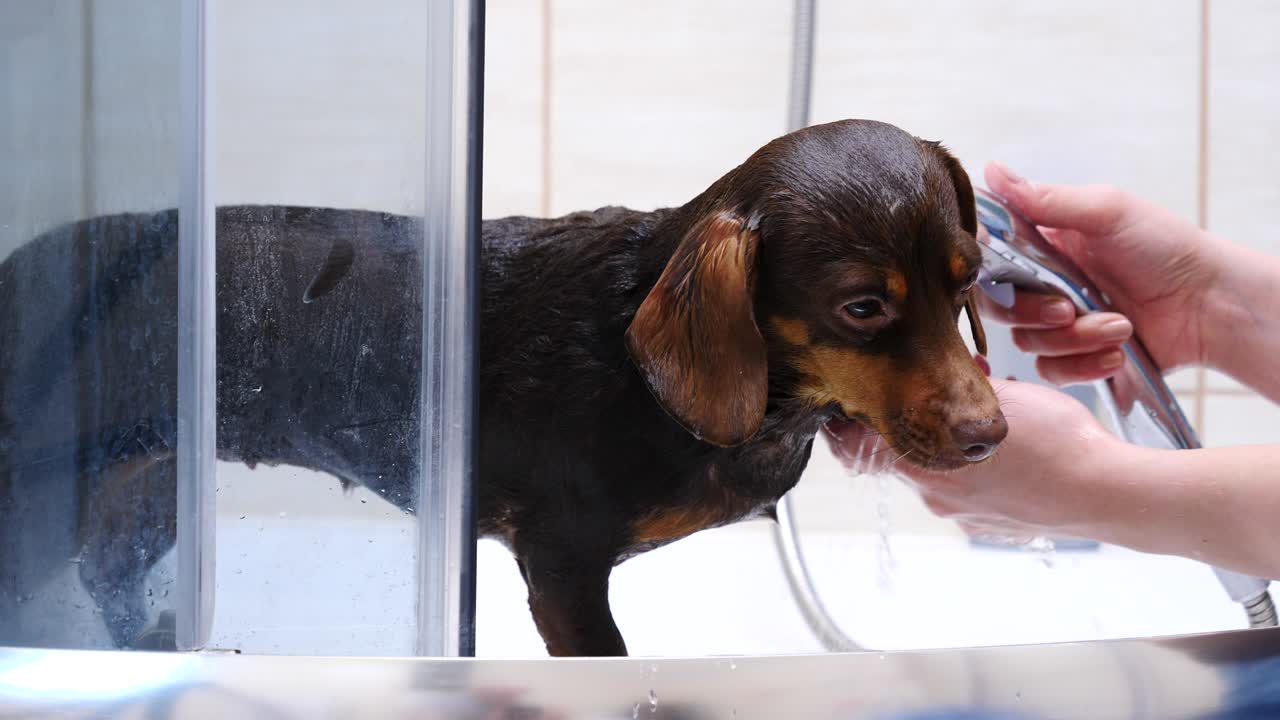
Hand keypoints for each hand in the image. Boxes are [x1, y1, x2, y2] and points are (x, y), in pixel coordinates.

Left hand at [827, 379, 1123, 541]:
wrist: (1108, 493)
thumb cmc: (1060, 443)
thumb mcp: (999, 401)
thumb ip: (955, 392)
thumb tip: (938, 380)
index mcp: (925, 464)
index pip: (855, 449)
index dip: (846, 425)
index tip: (846, 404)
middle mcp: (935, 494)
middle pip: (896, 458)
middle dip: (905, 427)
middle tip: (919, 398)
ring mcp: (961, 514)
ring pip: (934, 474)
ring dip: (941, 447)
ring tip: (970, 420)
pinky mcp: (987, 525)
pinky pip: (965, 493)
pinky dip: (971, 471)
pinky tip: (1002, 452)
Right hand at [980, 162, 1222, 384]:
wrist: (1210, 305)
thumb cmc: (1165, 248)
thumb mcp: (1106, 211)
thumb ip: (1045, 198)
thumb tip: (991, 169)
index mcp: (1044, 244)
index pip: (990, 257)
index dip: (989, 270)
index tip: (1007, 273)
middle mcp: (1045, 283)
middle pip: (999, 306)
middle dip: (1031, 311)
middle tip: (1068, 308)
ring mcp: (1060, 323)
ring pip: (1027, 342)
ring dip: (1074, 338)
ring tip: (1119, 326)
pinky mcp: (1077, 357)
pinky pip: (1052, 370)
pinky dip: (1083, 364)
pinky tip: (1117, 352)